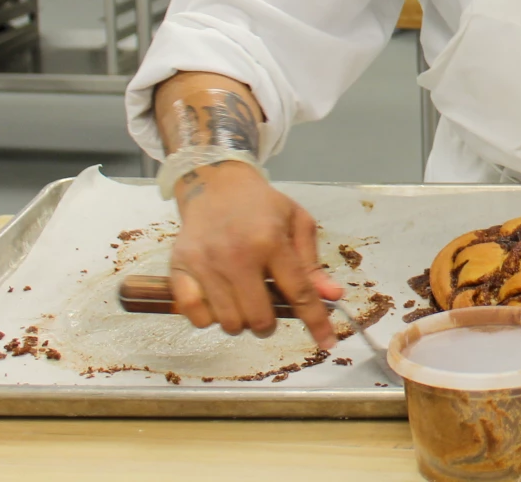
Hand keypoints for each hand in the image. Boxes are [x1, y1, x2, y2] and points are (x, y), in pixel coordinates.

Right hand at [168, 162, 342, 349]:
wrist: (215, 185)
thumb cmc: (262, 206)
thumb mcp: (297, 222)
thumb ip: (312, 263)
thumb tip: (332, 297)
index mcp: (271, 241)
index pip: (298, 292)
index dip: (315, 321)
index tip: (328, 343)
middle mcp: (237, 256)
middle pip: (259, 318)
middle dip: (269, 323)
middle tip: (268, 307)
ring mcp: (205, 265)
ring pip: (229, 323)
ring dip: (241, 321)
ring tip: (243, 298)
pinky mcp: (179, 270)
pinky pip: (196, 317)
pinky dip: (210, 318)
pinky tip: (218, 299)